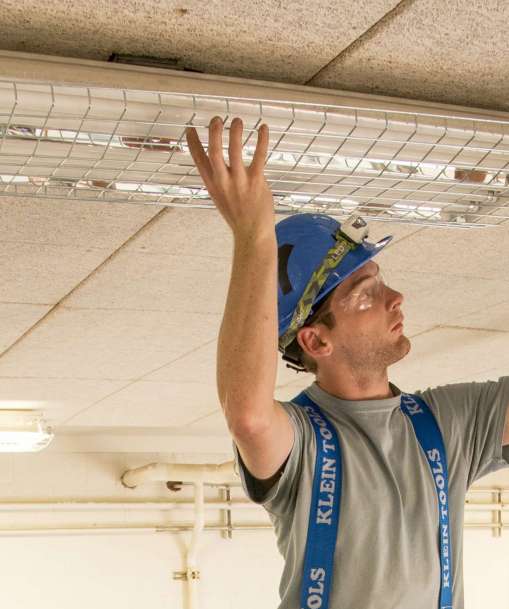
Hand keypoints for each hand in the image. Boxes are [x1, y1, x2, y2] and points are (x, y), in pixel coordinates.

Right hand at [186, 116, 274, 238]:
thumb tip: (219, 165)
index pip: (199, 160)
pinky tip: (263, 128)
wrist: (252, 233)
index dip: (193, 143)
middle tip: (216, 119)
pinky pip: (259, 156)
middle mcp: (223, 181)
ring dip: (235, 132)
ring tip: (237, 120)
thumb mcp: (221, 198)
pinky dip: (262, 140)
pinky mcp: (256, 181)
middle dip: (214, 133)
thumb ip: (219, 181)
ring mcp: (240, 181)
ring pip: (234, 151)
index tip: (190, 129)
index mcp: (213, 185)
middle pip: (214, 152)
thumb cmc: (238, 216)